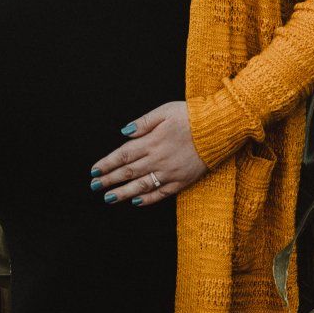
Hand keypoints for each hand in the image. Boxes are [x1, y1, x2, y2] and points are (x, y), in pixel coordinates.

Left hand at [91, 102, 208, 205]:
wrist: (219, 128)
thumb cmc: (192, 116)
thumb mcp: (165, 110)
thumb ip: (143, 122)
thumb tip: (124, 132)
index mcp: (152, 141)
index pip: (123, 155)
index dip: (107, 164)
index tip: (94, 171)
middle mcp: (158, 159)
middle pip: (128, 172)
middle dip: (109, 179)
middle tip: (94, 186)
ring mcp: (170, 172)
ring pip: (141, 185)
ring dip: (123, 192)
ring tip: (108, 198)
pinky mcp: (182, 180)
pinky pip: (161, 193)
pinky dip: (148, 198)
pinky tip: (136, 201)